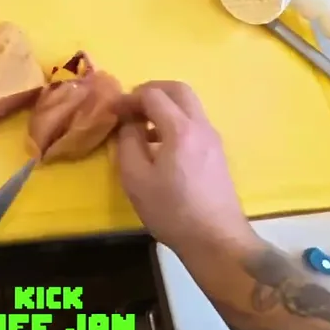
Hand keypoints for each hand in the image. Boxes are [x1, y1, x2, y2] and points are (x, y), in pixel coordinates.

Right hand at [113, 81, 250, 255]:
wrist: (217, 240)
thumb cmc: (172, 211)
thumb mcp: (136, 179)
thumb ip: (127, 144)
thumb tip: (128, 124)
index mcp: (181, 129)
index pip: (153, 95)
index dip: (129, 98)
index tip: (112, 110)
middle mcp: (201, 126)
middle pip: (178, 90)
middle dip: (151, 91)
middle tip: (130, 107)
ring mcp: (213, 139)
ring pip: (189, 106)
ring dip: (164, 107)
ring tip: (140, 128)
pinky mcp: (217, 153)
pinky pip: (194, 123)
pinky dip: (175, 121)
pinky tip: (159, 146)